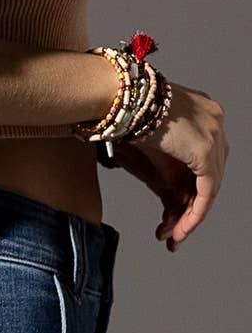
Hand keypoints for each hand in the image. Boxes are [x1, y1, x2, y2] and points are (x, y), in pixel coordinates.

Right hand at [113, 81, 227, 250]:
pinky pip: (207, 191)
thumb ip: (168, 163)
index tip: (178, 209)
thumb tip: (173, 195)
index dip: (192, 187)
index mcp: (203, 111)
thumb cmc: (124, 112)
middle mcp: (214, 119)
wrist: (118, 97)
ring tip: (176, 235)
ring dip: (193, 215)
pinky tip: (183, 227)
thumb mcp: (152, 141)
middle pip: (210, 172)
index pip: (205, 158)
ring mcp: (213, 133)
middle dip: (193, 206)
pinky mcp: (204, 150)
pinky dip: (196, 212)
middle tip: (177, 230)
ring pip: (211, 185)